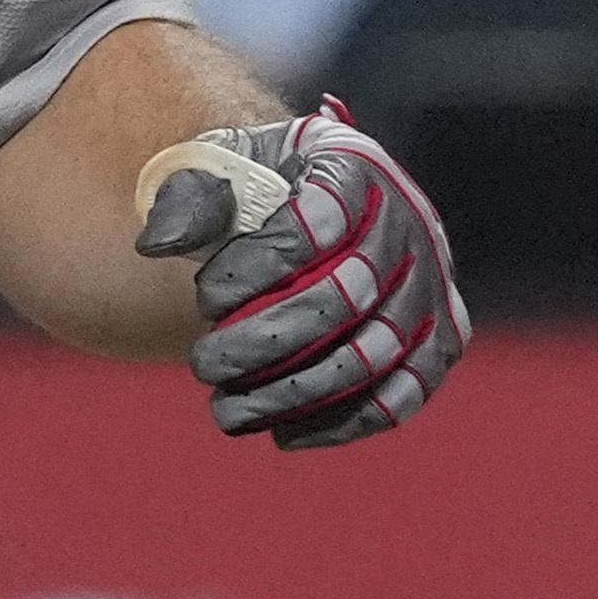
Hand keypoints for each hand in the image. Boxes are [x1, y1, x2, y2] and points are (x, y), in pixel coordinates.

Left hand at [133, 98, 468, 449]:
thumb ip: (190, 196)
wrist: (320, 195)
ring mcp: (432, 284)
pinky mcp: (440, 338)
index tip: (203, 296)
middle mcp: (409, 223)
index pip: (314, 222)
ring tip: (227, 409)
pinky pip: (402, 394)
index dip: (256, 268)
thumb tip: (157, 246)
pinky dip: (344, 422)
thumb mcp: (222, 164)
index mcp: (354, 166)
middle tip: (202, 365)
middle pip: (343, 298)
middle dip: (263, 341)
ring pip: (371, 355)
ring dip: (293, 393)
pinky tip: (283, 434)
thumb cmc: (261, 182)